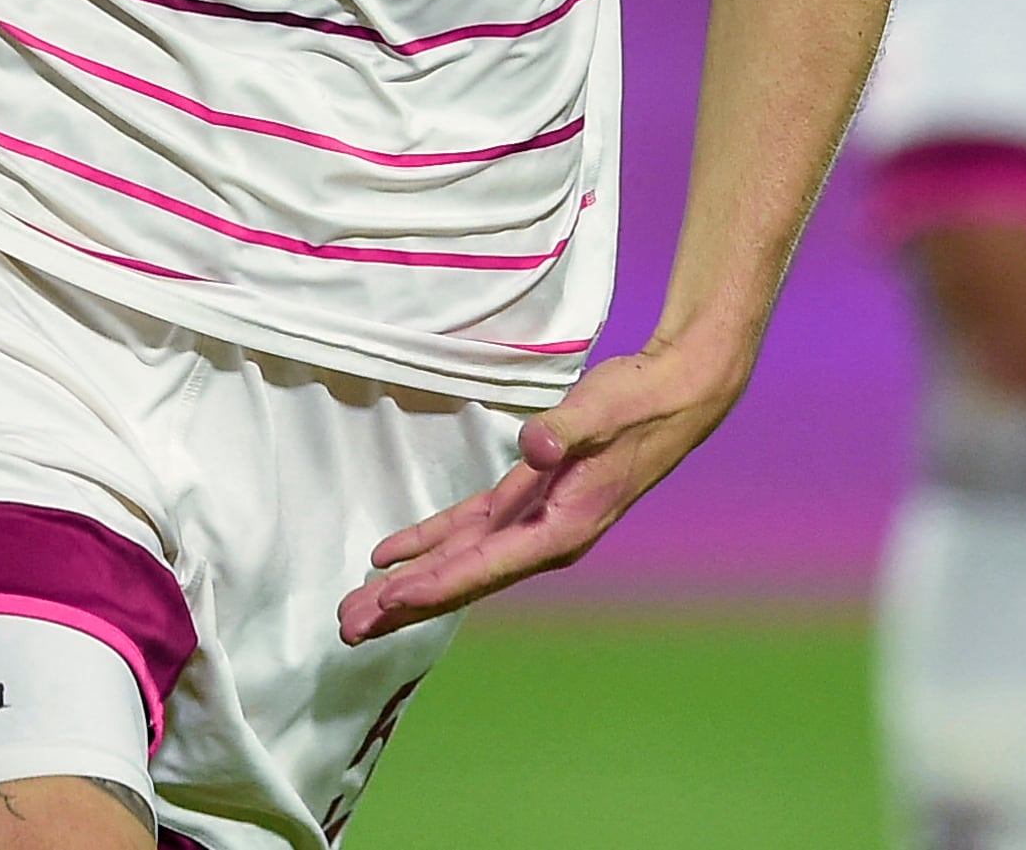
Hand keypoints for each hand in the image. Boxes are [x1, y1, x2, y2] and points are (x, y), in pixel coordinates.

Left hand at [336, 336, 748, 643]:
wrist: (676, 396)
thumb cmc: (639, 404)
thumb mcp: (601, 410)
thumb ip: (564, 430)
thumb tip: (533, 446)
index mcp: (561, 530)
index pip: (483, 567)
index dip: (431, 586)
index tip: (384, 603)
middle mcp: (543, 539)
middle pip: (462, 581)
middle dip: (405, 606)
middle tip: (348, 629)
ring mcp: (535, 522)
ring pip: (460, 563)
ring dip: (410, 583)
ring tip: (358, 608)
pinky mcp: (529, 500)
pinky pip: (470, 531)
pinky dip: (431, 543)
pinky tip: (393, 556)